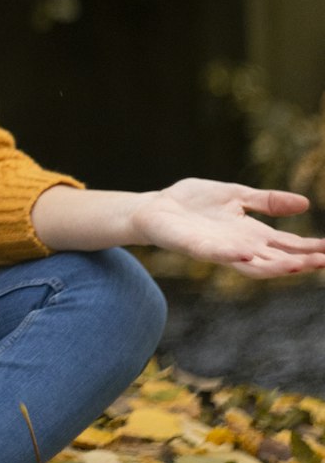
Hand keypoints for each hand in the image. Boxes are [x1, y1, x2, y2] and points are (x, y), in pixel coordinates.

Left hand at [133, 179, 324, 278]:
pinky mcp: (194, 246)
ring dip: (274, 266)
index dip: (310, 248)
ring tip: (297, 265)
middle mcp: (239, 246)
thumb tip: (305, 204)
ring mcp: (218, 249)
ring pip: (251, 265)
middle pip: (276, 259)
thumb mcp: (237, 196)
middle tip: (324, 262)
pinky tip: (246, 253)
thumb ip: (267, 202)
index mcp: (251, 234)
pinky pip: (214, 253)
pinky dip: (230, 254)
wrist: (155, 207)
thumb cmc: (194, 203)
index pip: (287, 245)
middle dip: (300, 262)